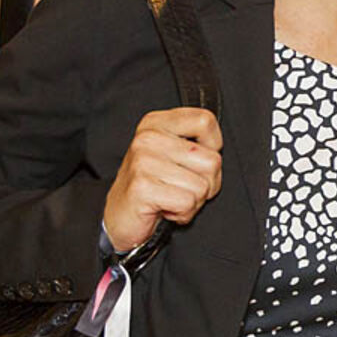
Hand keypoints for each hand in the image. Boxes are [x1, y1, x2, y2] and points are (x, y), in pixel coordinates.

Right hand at [102, 108, 223, 251]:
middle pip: (213, 161)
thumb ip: (195, 143)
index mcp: (156, 123)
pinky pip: (188, 202)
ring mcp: (143, 161)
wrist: (118, 215)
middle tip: (182, 188)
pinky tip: (165, 209)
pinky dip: (183, 213)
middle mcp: (148, 137)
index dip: (213, 147)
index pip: (205, 121)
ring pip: (203, 186)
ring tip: (171, 198)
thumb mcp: (172, 154)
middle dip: (207, 184)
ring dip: (193, 202)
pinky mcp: (143, 187)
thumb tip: (218, 148)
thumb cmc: (152, 185)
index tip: (195, 161)